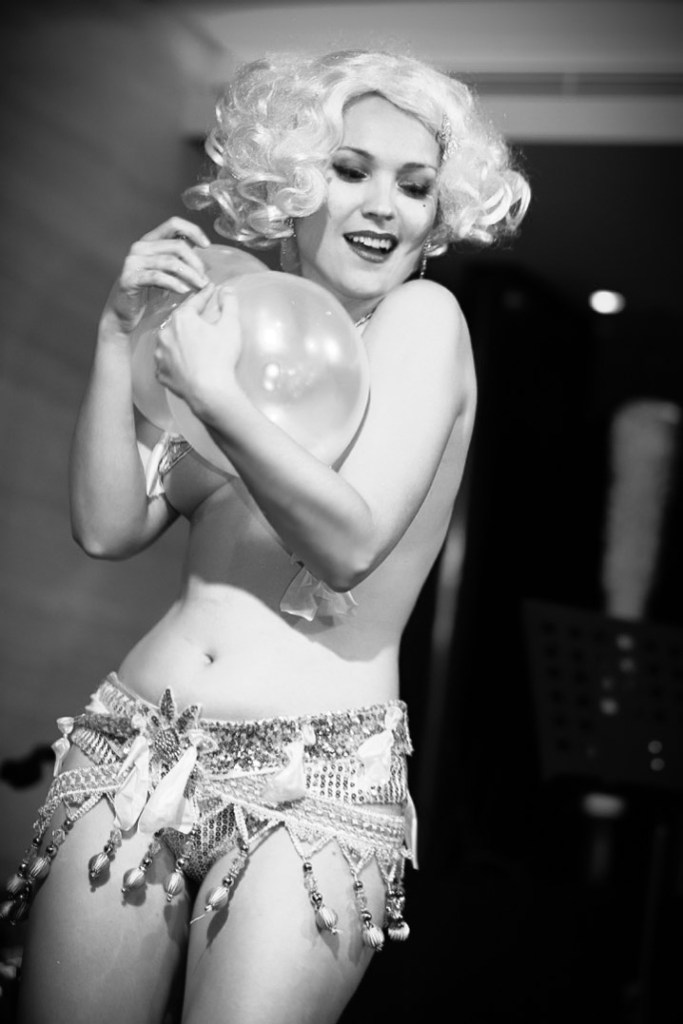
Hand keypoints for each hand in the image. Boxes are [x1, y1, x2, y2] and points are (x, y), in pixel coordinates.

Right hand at [102, 217, 210, 335]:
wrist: (125, 312)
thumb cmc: (149, 292)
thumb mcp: (167, 271)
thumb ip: (180, 259)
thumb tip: (204, 255)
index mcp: (151, 240)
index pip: (174, 223)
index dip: (193, 231)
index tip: (207, 245)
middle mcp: (141, 247)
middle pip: (177, 245)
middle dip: (196, 262)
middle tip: (204, 279)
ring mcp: (133, 261)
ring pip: (170, 262)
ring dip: (190, 275)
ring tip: (199, 287)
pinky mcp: (129, 278)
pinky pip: (157, 277)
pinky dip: (174, 283)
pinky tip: (184, 291)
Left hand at [154, 283, 242, 419]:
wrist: (208, 391)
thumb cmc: (220, 357)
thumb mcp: (231, 326)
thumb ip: (229, 304)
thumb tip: (227, 289)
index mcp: (181, 319)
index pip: (194, 302)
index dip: (205, 295)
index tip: (211, 290)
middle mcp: (165, 333)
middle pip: (179, 321)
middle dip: (190, 319)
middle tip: (201, 319)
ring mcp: (160, 355)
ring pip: (169, 341)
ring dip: (178, 340)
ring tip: (190, 343)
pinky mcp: (160, 373)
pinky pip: (166, 362)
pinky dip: (173, 361)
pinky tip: (183, 363)